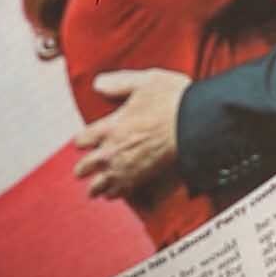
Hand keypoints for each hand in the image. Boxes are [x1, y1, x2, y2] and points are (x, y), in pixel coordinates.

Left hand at [73, 64, 188, 201]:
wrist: (196, 124)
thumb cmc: (172, 101)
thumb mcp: (143, 81)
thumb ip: (118, 83)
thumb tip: (98, 84)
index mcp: (111, 126)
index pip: (84, 139)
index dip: (81, 141)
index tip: (80, 143)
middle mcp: (116, 149)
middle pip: (90, 165)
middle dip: (83, 168)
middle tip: (79, 172)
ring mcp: (130, 166)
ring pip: (104, 182)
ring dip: (97, 186)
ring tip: (93, 191)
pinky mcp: (145, 177)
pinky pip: (125, 190)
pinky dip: (117, 193)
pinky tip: (115, 195)